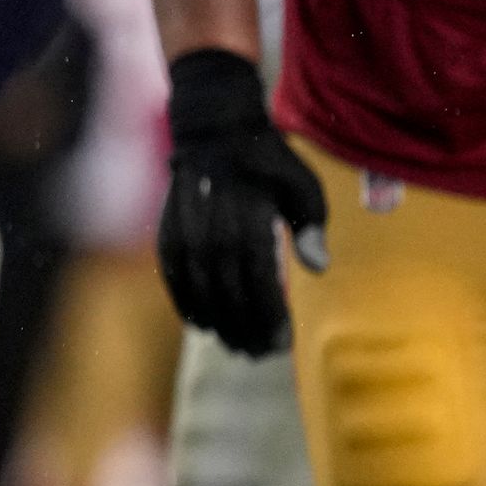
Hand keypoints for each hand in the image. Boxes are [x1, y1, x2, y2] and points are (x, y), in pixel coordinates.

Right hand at [157, 48, 328, 355]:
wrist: (215, 132)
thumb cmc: (269, 163)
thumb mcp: (303, 188)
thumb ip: (309, 229)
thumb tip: (317, 268)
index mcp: (250, 221)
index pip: (258, 281)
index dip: (269, 316)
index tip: (282, 343)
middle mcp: (214, 232)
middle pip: (228, 293)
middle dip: (245, 328)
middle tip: (259, 354)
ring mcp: (186, 233)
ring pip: (200, 290)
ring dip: (217, 322)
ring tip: (234, 345)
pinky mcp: (168, 233)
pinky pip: (173, 277)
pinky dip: (185, 302)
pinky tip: (200, 323)